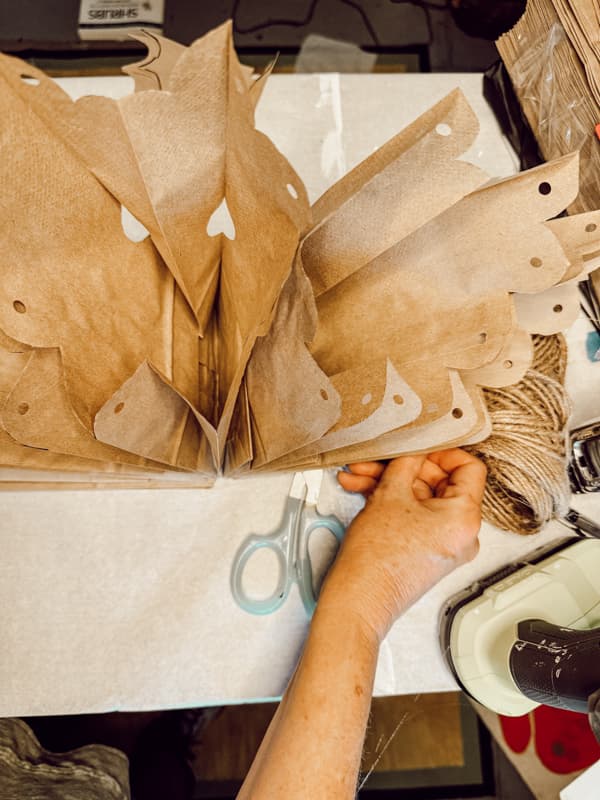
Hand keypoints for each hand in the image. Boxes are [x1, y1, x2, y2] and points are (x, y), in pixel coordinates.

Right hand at [320, 449, 485, 642]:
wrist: (358, 599)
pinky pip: (416, 516)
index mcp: (466, 518)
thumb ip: (407, 463)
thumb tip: (414, 450)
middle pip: (440, 483)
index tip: (419, 446)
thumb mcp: (390, 493)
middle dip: (404, 468)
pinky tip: (362, 491)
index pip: (470, 468)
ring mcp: (446, 544)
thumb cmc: (376, 559)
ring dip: (390, 483)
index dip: (442, 452)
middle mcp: (463, 533)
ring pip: (422, 498)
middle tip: (377, 460)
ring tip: (359, 476)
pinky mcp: (428, 551)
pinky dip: (392, 502)